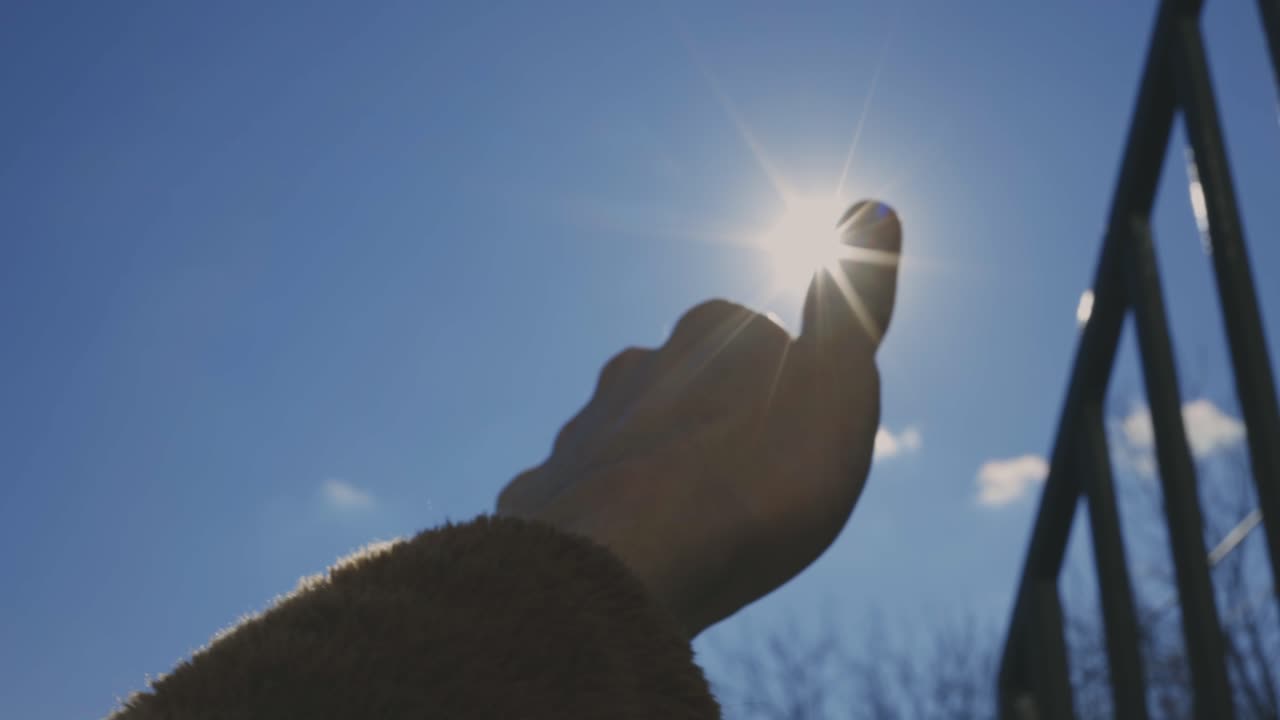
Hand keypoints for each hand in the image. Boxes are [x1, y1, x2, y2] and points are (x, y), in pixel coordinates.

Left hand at [497, 200, 901, 636]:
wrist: (625, 565)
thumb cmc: (754, 482)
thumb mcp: (838, 389)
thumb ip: (855, 305)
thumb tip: (876, 206)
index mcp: (712, 332)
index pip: (760, 338)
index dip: (789, 389)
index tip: (803, 440)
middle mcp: (638, 363)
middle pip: (691, 382)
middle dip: (718, 419)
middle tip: (753, 486)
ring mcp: (585, 425)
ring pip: (632, 432)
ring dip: (659, 463)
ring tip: (692, 522)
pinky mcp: (546, 488)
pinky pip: (584, 492)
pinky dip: (606, 511)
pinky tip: (625, 548)